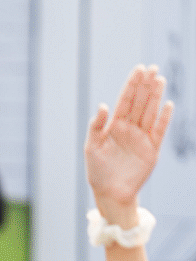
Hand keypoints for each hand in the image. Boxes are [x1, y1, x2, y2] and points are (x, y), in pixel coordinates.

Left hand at [85, 65, 172, 221]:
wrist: (109, 193)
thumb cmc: (97, 171)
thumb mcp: (91, 147)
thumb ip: (96, 126)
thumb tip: (103, 105)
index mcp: (114, 127)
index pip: (125, 101)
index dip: (131, 85)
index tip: (139, 69)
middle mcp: (129, 129)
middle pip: (139, 103)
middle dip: (145, 85)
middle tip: (152, 67)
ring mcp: (142, 138)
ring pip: (150, 112)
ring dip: (155, 96)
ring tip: (159, 79)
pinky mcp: (152, 149)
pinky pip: (159, 131)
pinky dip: (163, 118)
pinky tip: (167, 105)